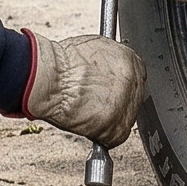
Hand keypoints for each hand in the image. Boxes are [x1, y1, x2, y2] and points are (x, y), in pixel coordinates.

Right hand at [23, 31, 146, 146]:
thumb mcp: (92, 49)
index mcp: (127, 59)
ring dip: (110, 120)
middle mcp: (132, 80)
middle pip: (134, 98)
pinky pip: (114, 137)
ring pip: (126, 119)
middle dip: (118, 104)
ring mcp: (126, 104)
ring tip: (90, 115)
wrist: (50, 79)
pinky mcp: (116, 126)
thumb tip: (107, 72)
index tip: (112, 92)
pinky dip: (102, 136)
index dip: (122, 87)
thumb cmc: (61, 64)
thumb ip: (108, 62)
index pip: (137, 76)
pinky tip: (89, 126)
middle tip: (99, 106)